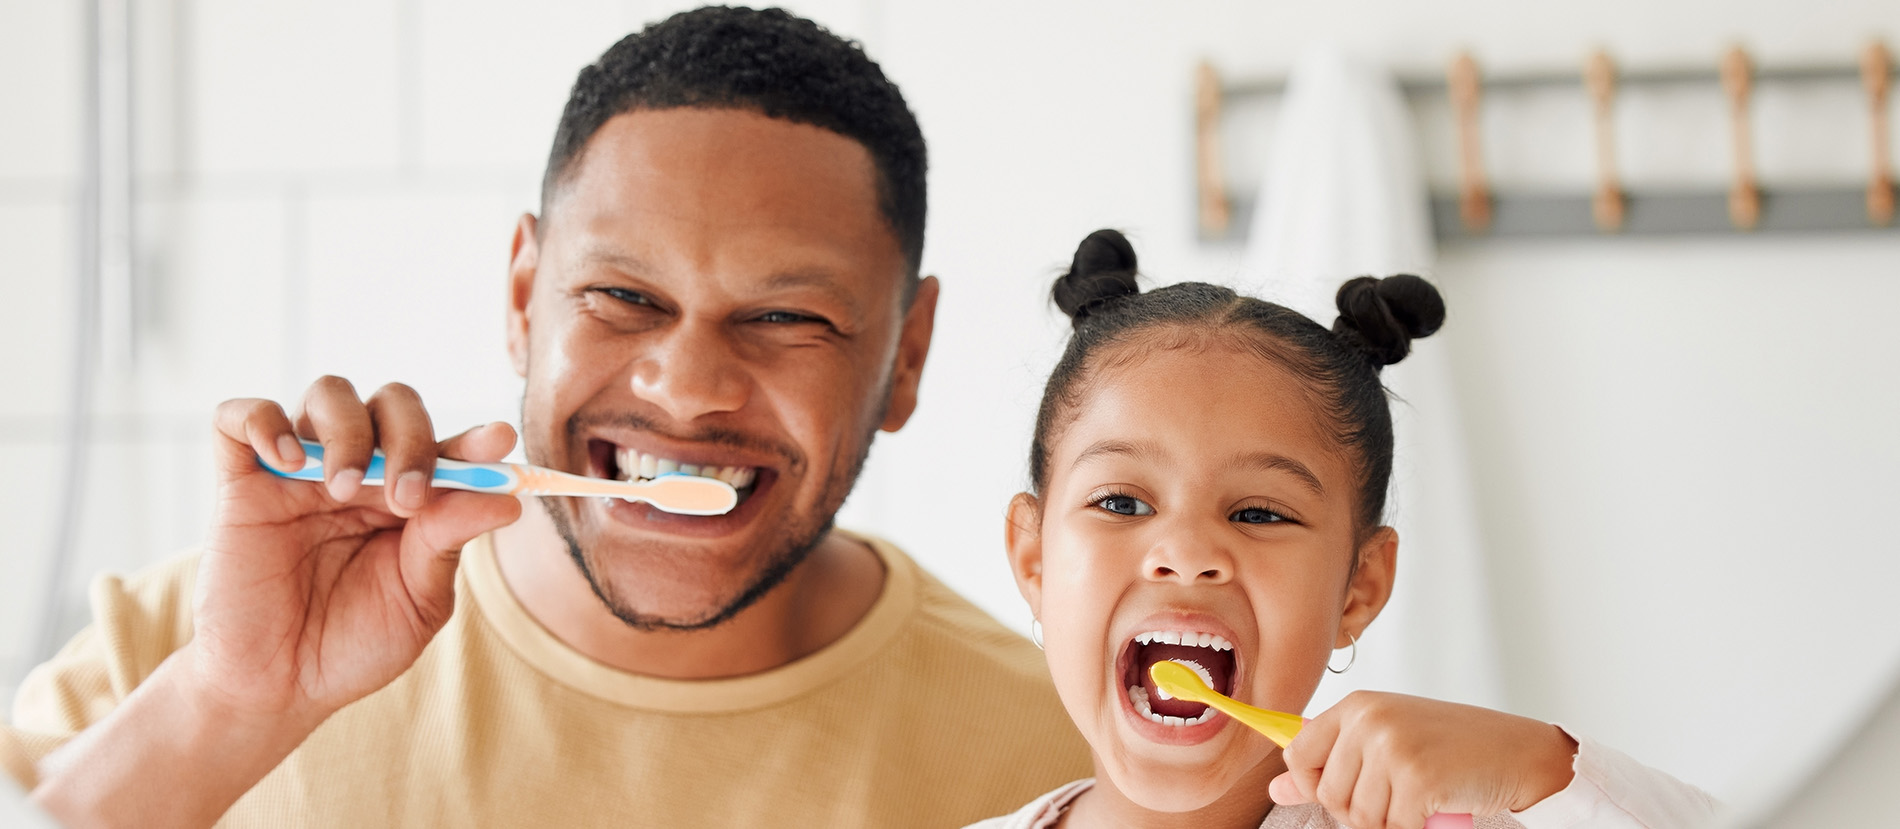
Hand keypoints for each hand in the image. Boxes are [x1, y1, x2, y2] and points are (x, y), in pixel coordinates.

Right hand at [187, 376, 522, 727]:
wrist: (278, 687)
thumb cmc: (354, 644)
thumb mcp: (418, 600)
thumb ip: (449, 542)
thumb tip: (507, 499)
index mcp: (411, 496)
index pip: (447, 447)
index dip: (475, 439)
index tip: (499, 441)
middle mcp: (360, 472)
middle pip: (393, 404)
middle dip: (411, 438)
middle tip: (407, 498)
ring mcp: (299, 472)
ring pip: (328, 394)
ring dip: (348, 430)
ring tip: (345, 490)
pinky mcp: (241, 483)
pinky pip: (238, 417)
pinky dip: (262, 420)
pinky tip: (286, 458)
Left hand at [1268, 691, 1577, 828]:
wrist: (1519, 752)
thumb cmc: (1454, 748)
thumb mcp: (1387, 745)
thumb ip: (1331, 765)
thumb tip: (1276, 790)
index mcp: (1357, 706)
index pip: (1296, 755)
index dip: (1314, 785)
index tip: (1345, 790)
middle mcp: (1369, 720)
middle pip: (1329, 795)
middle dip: (1360, 810)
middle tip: (1400, 794)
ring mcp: (1392, 747)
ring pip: (1360, 818)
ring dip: (1391, 821)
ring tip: (1419, 799)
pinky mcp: (1417, 777)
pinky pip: (1393, 828)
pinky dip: (1415, 828)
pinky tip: (1434, 808)